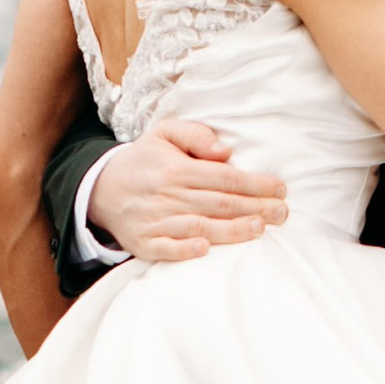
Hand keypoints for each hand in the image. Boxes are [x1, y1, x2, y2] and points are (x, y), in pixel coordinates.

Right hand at [89, 119, 287, 263]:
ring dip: (230, 230)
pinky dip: (185, 250)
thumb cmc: (145, 160)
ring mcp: (154, 221)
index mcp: (176, 169)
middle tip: (283, 213)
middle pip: (218, 203)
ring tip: (259, 229)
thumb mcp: (164, 133)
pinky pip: (166, 249)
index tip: (280, 189)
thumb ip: (196, 135)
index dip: (254, 183)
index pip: (224, 177)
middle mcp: (167, 195)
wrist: (101, 188)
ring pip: (199, 226)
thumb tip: (226, 151)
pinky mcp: (144, 243)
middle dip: (254, 208)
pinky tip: (206, 250)